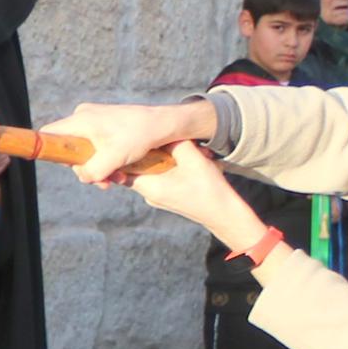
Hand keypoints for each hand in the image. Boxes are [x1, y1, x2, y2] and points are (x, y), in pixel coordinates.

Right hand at [46, 99, 213, 188]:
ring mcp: (96, 121)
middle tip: (103, 182)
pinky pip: (97, 147)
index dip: (49, 151)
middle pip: (69, 149)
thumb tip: (84, 178)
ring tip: (117, 179)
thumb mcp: (113, 158)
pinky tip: (121, 172)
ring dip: (99, 169)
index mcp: (80, 120)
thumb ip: (92, 171)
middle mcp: (84, 118)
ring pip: (85, 151)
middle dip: (86, 169)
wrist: (164, 124)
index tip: (64, 167)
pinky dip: (107, 161)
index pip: (49, 134)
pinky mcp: (107, 127)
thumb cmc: (139, 135)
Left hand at [128, 141, 268, 251]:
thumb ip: (175, 144)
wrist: (224, 215)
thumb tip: (163, 133)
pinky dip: (171, 168)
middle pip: (138, 168)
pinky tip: (188, 160)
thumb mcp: (193, 159)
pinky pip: (162, 178)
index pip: (122, 169)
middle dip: (149, 152)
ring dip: (164, 159)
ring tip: (183, 150)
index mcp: (149, 187)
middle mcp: (149, 195)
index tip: (131, 139)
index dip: (125, 153)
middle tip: (160, 140)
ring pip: (152, 172)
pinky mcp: (169, 198)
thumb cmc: (209, 189)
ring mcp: (158, 198)